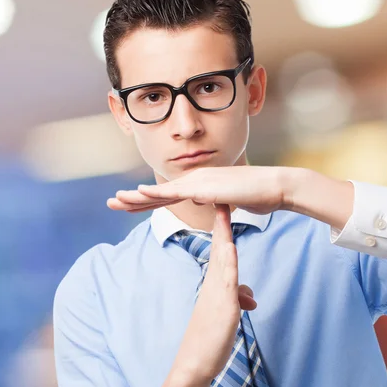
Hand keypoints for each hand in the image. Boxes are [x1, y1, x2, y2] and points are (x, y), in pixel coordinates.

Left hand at [107, 166, 299, 214]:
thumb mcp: (232, 202)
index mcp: (199, 184)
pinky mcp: (205, 187)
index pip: (168, 195)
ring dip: (136, 197)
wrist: (276, 187)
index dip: (147, 201)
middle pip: (158, 192)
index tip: (128, 206)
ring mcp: (198, 181)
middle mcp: (195, 180)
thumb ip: (217, 203)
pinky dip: (155, 192)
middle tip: (110, 203)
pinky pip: (175, 192)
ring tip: (115, 201)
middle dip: (133, 199)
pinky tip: (138, 193)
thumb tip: (209, 205)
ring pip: (161, 191)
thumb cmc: (258, 196)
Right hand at [172, 204, 256, 381]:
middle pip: (219, 247)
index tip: (223, 206)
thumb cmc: (210, 340)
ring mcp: (216, 293)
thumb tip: (249, 296)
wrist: (194, 365)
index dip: (222, 228)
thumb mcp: (228, 314)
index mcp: (215, 285)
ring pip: (221, 259)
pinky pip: (225, 280)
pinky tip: (229, 247)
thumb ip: (237, 299)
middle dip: (221, 222)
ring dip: (223, 234)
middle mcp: (213, 284)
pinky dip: (227, 262)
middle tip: (220, 195)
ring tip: (223, 210)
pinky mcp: (222, 306)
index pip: (219, 251)